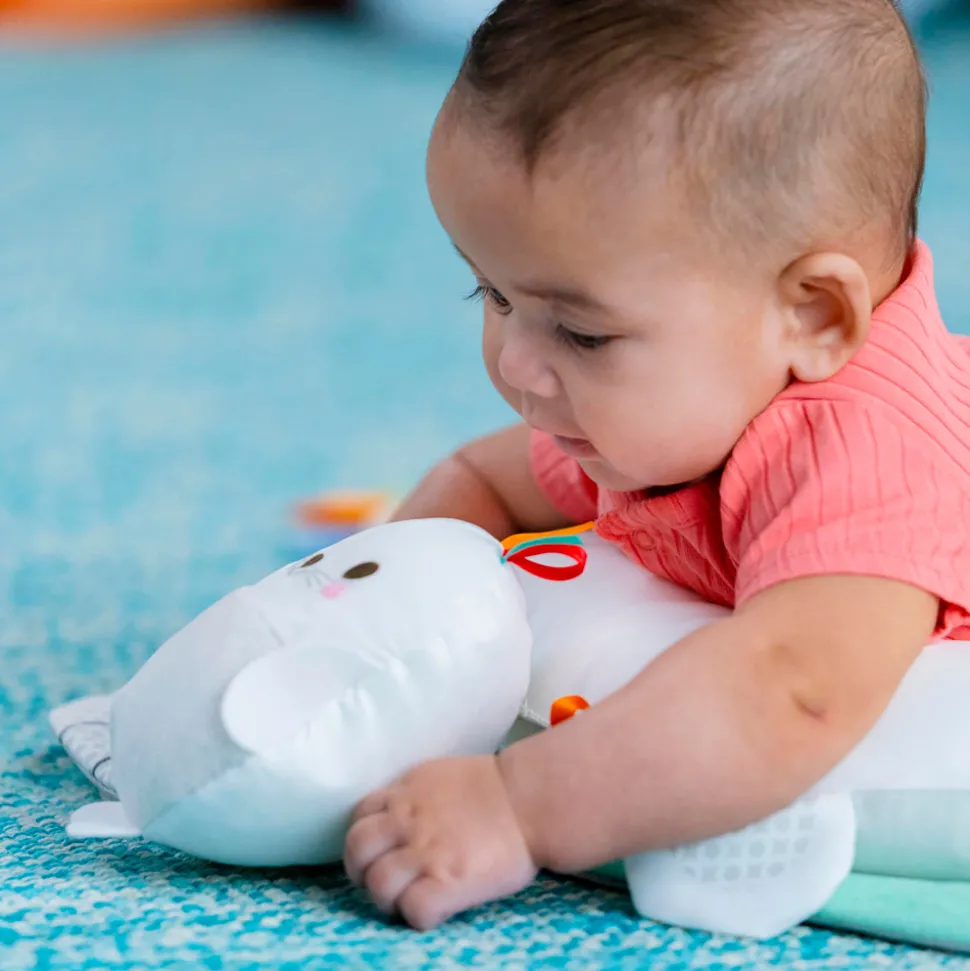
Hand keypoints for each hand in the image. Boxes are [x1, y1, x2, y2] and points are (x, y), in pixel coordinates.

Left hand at [343, 755, 538, 929]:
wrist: (532, 798)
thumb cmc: (496, 786)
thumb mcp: (441, 775)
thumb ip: (415, 795)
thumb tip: (399, 813)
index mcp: (406, 792)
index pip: (360, 816)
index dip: (366, 837)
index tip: (379, 850)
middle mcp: (408, 821)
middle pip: (357, 850)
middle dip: (362, 870)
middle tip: (383, 880)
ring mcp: (425, 853)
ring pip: (378, 884)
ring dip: (388, 898)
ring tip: (408, 899)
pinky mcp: (448, 883)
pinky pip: (414, 910)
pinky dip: (418, 915)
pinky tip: (436, 909)